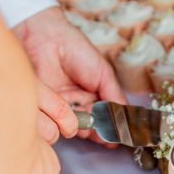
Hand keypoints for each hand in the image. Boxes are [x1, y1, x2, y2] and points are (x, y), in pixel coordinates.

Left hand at [13, 7, 124, 147]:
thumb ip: (115, 97)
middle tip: (105, 131)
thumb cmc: (78, 51)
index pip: (107, 116)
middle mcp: (80, 103)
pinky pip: (59, 122)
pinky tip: (77, 119)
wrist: (47, 40)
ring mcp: (64, 106)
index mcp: (95, 94)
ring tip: (92, 123)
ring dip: (86, 128)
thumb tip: (126, 119)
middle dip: (100, 130)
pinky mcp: (49, 108)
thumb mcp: (104, 74)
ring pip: (78, 126)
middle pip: (94, 125)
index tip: (119, 134)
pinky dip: (69, 124)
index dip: (113, 126)